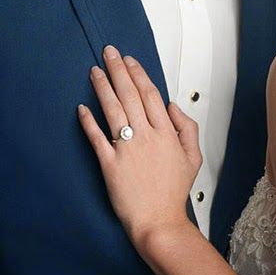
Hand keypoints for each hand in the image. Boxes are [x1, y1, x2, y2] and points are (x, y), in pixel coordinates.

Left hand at [78, 45, 201, 244]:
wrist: (159, 222)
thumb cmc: (173, 193)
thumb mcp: (193, 158)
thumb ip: (187, 128)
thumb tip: (174, 107)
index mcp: (167, 133)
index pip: (150, 95)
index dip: (138, 74)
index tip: (130, 60)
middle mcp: (146, 137)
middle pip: (130, 95)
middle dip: (118, 70)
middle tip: (109, 52)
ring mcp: (127, 150)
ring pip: (113, 110)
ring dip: (102, 87)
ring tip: (94, 71)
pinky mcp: (110, 164)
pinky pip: (97, 138)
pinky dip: (89, 121)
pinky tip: (82, 107)